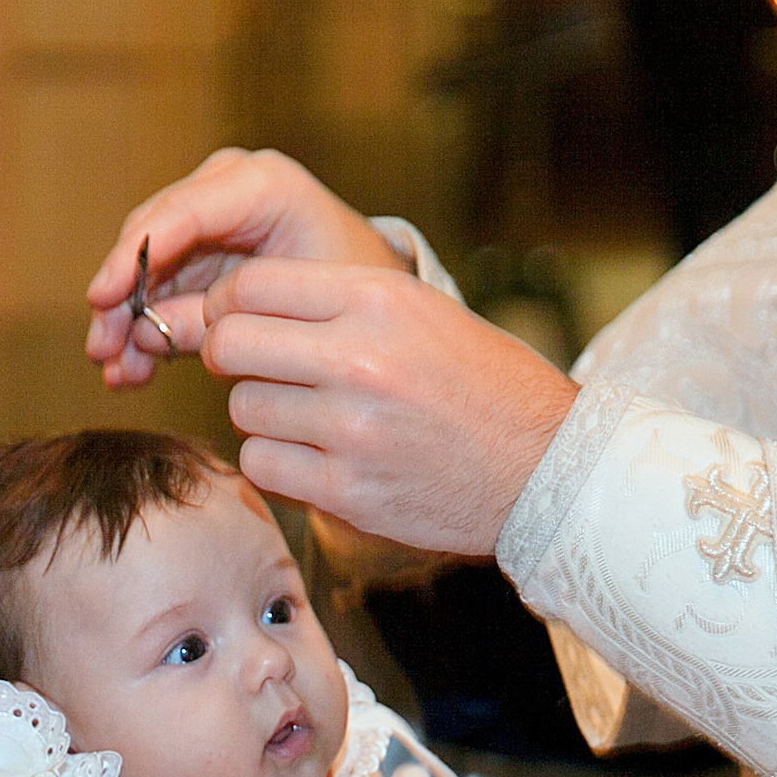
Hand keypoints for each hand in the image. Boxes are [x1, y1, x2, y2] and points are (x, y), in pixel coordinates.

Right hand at [85, 149, 406, 387]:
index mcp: (262, 186)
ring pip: (145, 267)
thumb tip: (146, 336)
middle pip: (151, 237)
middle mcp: (228, 189)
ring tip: (117, 374)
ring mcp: (212, 218)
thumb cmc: (355, 299)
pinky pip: (158, 287)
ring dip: (126, 322)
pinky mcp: (202, 254)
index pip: (181, 213)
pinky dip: (144, 328)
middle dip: (121, 298)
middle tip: (101, 350)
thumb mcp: (294, 312)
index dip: (134, 257)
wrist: (378, 307)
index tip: (103, 299)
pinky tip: (130, 373)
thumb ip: (221, 321)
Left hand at [202, 259, 580, 554]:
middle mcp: (360, 358)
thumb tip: (242, 302)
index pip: (253, 285)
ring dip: (262, 412)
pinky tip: (315, 457)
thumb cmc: (485, 384)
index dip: (230, 304)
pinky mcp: (347, 490)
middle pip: (231, 344)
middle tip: (254, 367)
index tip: (237, 320)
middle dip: (231, 355)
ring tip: (307, 416)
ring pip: (244, 408)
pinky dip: (277, 463)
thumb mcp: (422, 311)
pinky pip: (263, 465)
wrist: (546, 467)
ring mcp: (350, 428)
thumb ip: (337, 299)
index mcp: (379, 299)